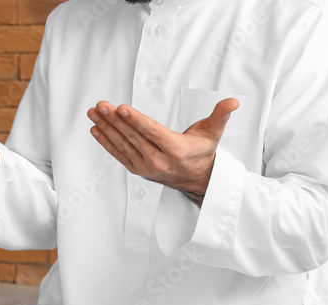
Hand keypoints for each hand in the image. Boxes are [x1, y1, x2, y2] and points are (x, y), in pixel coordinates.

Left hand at [86, 98, 237, 196]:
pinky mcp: (137, 170)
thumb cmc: (202, 151)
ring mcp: (146, 167)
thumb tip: (233, 102)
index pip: (152, 133)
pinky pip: (118, 154)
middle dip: (115, 120)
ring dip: (106, 128)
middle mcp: (158, 161)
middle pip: (133, 137)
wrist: (196, 179)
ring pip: (123, 144)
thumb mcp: (213, 133)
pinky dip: (106, 141)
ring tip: (94, 112)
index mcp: (176, 150)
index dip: (136, 120)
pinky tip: (96, 128)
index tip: (121, 109)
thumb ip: (220, 115)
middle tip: (102, 105)